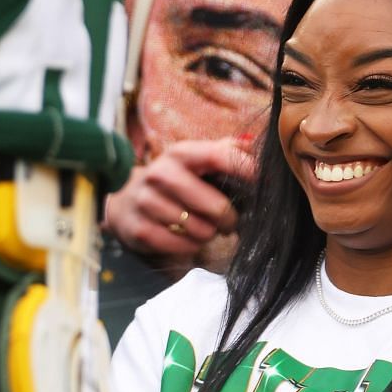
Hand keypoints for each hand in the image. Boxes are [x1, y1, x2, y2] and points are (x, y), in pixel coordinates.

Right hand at [103, 139, 257, 260]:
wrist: (125, 201)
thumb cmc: (174, 181)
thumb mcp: (194, 160)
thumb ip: (226, 151)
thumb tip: (256, 145)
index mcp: (179, 153)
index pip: (219, 157)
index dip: (248, 171)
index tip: (266, 184)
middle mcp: (160, 174)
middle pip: (217, 207)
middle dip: (229, 219)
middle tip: (228, 221)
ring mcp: (147, 202)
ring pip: (202, 231)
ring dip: (209, 233)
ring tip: (202, 226)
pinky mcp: (140, 230)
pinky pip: (184, 246)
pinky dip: (191, 246)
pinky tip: (185, 236)